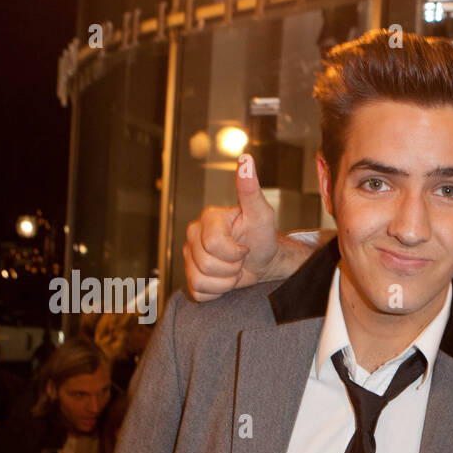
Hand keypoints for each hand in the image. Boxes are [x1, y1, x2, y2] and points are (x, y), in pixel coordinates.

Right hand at [183, 154, 288, 300]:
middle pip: (206, 263)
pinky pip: (198, 292)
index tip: (246, 248)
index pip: (213, 244)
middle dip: (232, 268)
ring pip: (200, 279)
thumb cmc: (263, 237)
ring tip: (234, 269)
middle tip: (241, 259)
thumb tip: (245, 160)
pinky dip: (217, 291)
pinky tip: (225, 280)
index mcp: (208, 218)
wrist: (262, 261)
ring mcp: (189, 255)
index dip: (235, 252)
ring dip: (226, 281)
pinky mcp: (190, 276)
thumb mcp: (262, 214)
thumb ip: (251, 189)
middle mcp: (193, 234)